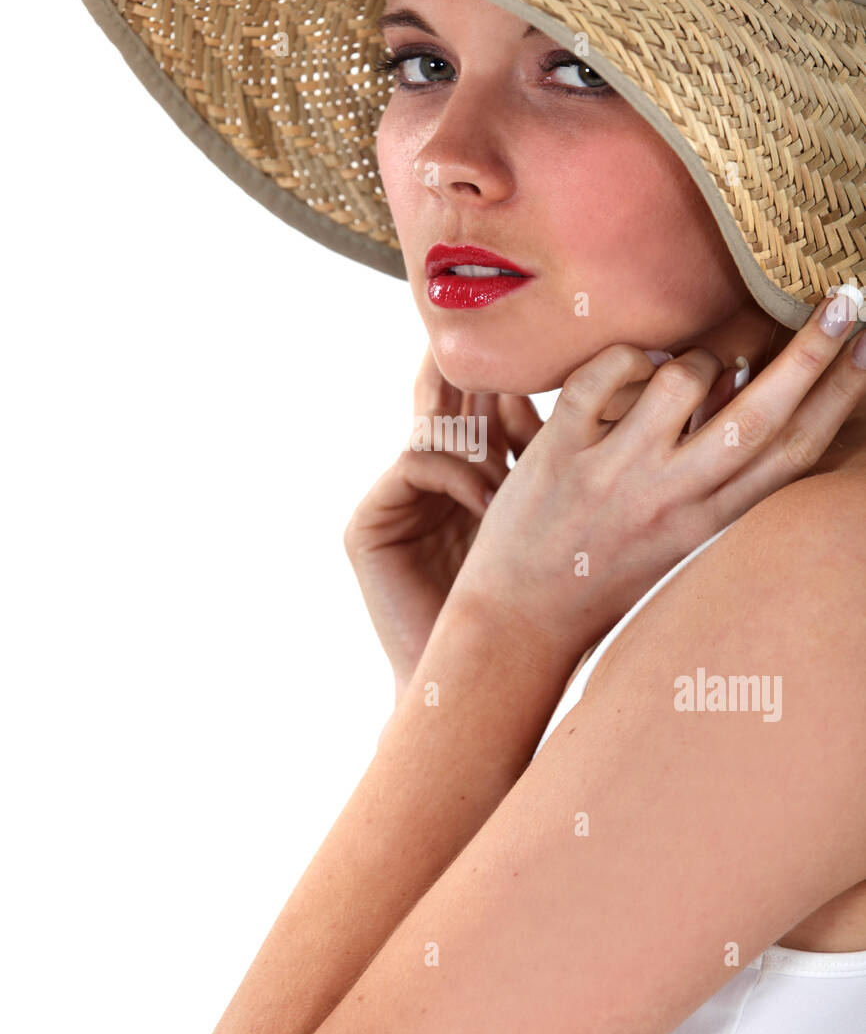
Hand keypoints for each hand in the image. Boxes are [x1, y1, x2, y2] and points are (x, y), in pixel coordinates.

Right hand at [342, 346, 542, 695]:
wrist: (484, 682)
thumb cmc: (534, 612)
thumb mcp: (553, 521)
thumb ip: (557, 462)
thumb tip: (607, 392)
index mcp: (470, 481)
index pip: (482, 412)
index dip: (510, 381)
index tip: (544, 352)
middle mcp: (428, 486)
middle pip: (446, 406)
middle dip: (478, 376)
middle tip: (506, 351)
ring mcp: (395, 504)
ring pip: (432, 429)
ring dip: (479, 435)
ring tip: (513, 450)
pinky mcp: (367, 525)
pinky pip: (415, 464)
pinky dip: (458, 475)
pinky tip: (491, 502)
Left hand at [448, 292, 865, 658]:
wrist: (519, 619)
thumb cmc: (602, 574)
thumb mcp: (677, 540)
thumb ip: (718, 485)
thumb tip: (753, 399)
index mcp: (709, 524)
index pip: (793, 454)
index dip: (839, 397)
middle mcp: (671, 499)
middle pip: (759, 415)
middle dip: (812, 353)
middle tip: (847, 299)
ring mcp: (615, 475)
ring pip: (683, 380)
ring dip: (692, 357)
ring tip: (679, 369)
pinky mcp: (560, 455)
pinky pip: (603, 375)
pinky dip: (622, 355)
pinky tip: (627, 364)